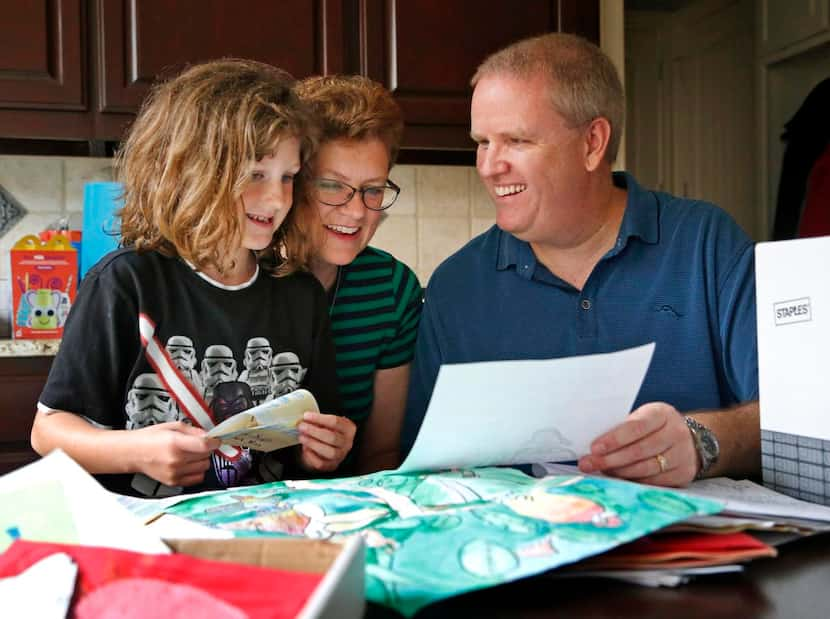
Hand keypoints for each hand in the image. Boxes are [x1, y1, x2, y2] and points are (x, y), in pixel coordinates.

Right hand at [130, 421, 221, 486]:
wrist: (133, 453)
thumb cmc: (149, 438)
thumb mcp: (172, 426)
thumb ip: (193, 431)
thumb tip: (208, 435)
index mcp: (175, 443)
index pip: (205, 445)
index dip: (214, 442)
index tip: (216, 440)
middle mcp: (175, 460)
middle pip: (206, 456)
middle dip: (205, 449)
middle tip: (197, 445)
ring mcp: (175, 472)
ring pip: (204, 467)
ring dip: (202, 460)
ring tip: (191, 455)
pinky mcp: (173, 482)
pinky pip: (197, 478)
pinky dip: (197, 471)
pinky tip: (189, 465)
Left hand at [297, 412, 355, 472]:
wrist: (327, 446)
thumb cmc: (326, 430)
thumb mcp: (326, 422)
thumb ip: (318, 420)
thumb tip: (304, 419)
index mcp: (349, 428)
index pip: (335, 422)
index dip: (319, 418)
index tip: (306, 416)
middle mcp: (347, 443)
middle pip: (332, 437)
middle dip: (314, 431)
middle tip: (301, 427)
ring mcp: (341, 456)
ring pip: (329, 452)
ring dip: (313, 443)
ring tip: (301, 437)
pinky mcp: (331, 465)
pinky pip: (321, 463)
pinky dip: (311, 455)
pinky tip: (305, 448)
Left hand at [577, 402, 698, 486]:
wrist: (688, 438)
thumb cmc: (654, 427)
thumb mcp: (643, 417)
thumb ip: (624, 428)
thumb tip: (594, 447)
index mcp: (662, 413)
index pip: (636, 427)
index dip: (614, 439)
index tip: (594, 448)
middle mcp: (676, 433)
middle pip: (639, 450)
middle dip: (610, 459)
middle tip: (589, 464)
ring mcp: (683, 454)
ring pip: (646, 468)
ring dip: (619, 472)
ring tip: (601, 471)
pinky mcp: (684, 473)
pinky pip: (654, 481)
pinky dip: (634, 481)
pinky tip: (619, 479)